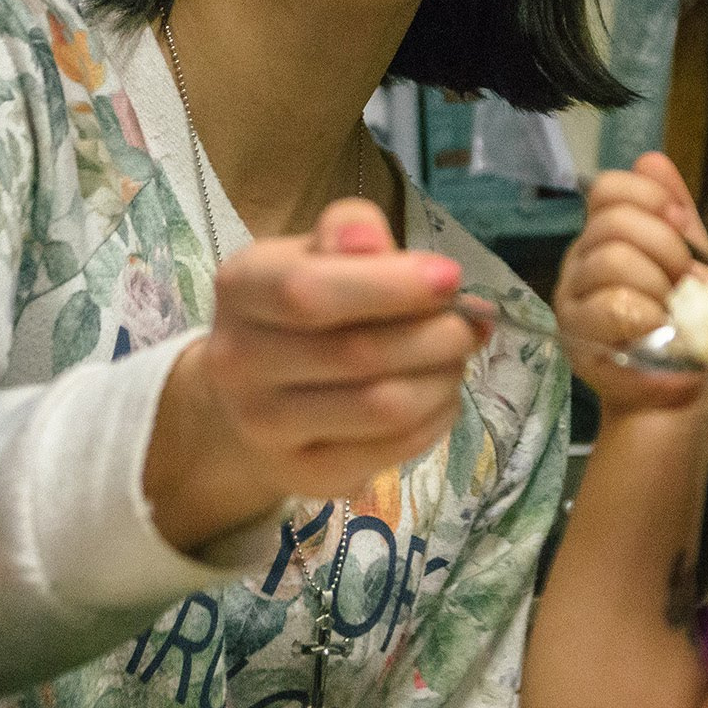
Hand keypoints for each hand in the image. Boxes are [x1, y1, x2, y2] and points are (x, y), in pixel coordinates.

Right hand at [149, 198, 481, 543]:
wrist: (249, 396)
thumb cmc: (299, 310)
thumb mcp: (315, 253)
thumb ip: (350, 232)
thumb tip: (374, 239)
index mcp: (240, 288)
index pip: (310, 293)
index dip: (391, 286)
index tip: (451, 278)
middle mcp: (238, 363)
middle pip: (358, 353)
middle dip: (436, 335)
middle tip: (469, 323)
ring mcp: (265, 429)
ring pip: (384, 407)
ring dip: (443, 377)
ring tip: (456, 357)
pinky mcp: (305, 475)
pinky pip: (394, 447)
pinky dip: (437, 417)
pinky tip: (439, 394)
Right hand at [552, 152, 707, 419]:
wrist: (680, 398)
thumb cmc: (687, 329)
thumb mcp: (692, 262)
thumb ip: (675, 213)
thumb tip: (652, 158)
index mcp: (605, 237)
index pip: (609, 188)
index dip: (652, 200)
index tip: (681, 227)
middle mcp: (580, 263)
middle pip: (614, 224)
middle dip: (666, 249)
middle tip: (685, 283)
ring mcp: (573, 302)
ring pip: (613, 262)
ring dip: (660, 289)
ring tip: (674, 315)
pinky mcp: (578, 341)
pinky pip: (615, 308)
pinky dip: (652, 321)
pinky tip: (663, 338)